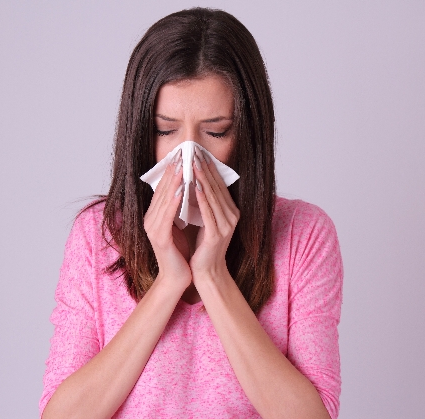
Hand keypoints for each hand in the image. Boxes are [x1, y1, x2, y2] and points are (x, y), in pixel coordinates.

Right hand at [143, 152, 191, 289]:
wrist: (178, 278)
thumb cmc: (182, 252)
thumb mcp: (181, 225)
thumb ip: (181, 208)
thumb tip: (191, 186)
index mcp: (155, 216)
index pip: (164, 189)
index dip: (172, 171)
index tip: (182, 155)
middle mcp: (150, 220)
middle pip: (162, 191)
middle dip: (173, 172)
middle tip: (182, 153)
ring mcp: (153, 229)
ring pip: (164, 200)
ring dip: (174, 182)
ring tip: (183, 166)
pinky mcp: (159, 238)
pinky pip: (167, 216)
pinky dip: (174, 202)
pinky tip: (182, 190)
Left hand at [189, 150, 239, 280]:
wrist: (206, 272)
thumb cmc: (202, 247)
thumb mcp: (204, 221)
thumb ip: (203, 204)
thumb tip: (193, 182)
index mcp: (230, 211)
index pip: (219, 185)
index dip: (209, 168)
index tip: (198, 152)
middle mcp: (231, 216)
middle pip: (217, 187)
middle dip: (205, 168)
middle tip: (195, 151)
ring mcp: (226, 225)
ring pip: (213, 196)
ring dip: (202, 178)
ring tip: (193, 163)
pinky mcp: (217, 234)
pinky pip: (208, 212)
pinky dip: (202, 198)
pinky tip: (195, 186)